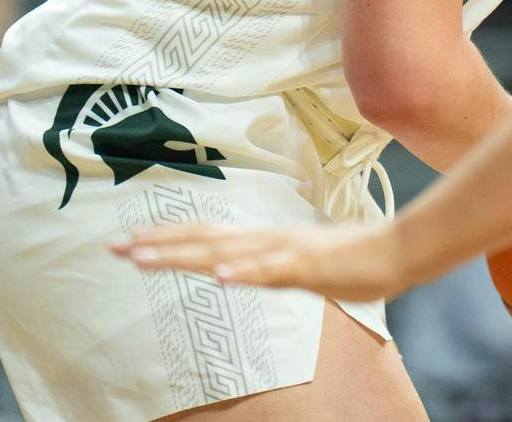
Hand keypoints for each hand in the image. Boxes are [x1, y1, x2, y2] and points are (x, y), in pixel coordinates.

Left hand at [114, 221, 404, 299]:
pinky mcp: (309, 267)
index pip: (206, 234)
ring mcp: (286, 252)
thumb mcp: (301, 264)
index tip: (128, 242)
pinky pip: (272, 271)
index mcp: (264, 239)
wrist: (398, 250)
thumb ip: (269, 266)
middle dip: (157, 246)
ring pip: (226, 252)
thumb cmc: (354, 258)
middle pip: (204, 240)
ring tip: (145, 260)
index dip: (167, 237)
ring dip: (183, 256)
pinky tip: (219, 277)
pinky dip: (244, 273)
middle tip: (113, 248)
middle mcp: (267, 239)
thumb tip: (240, 270)